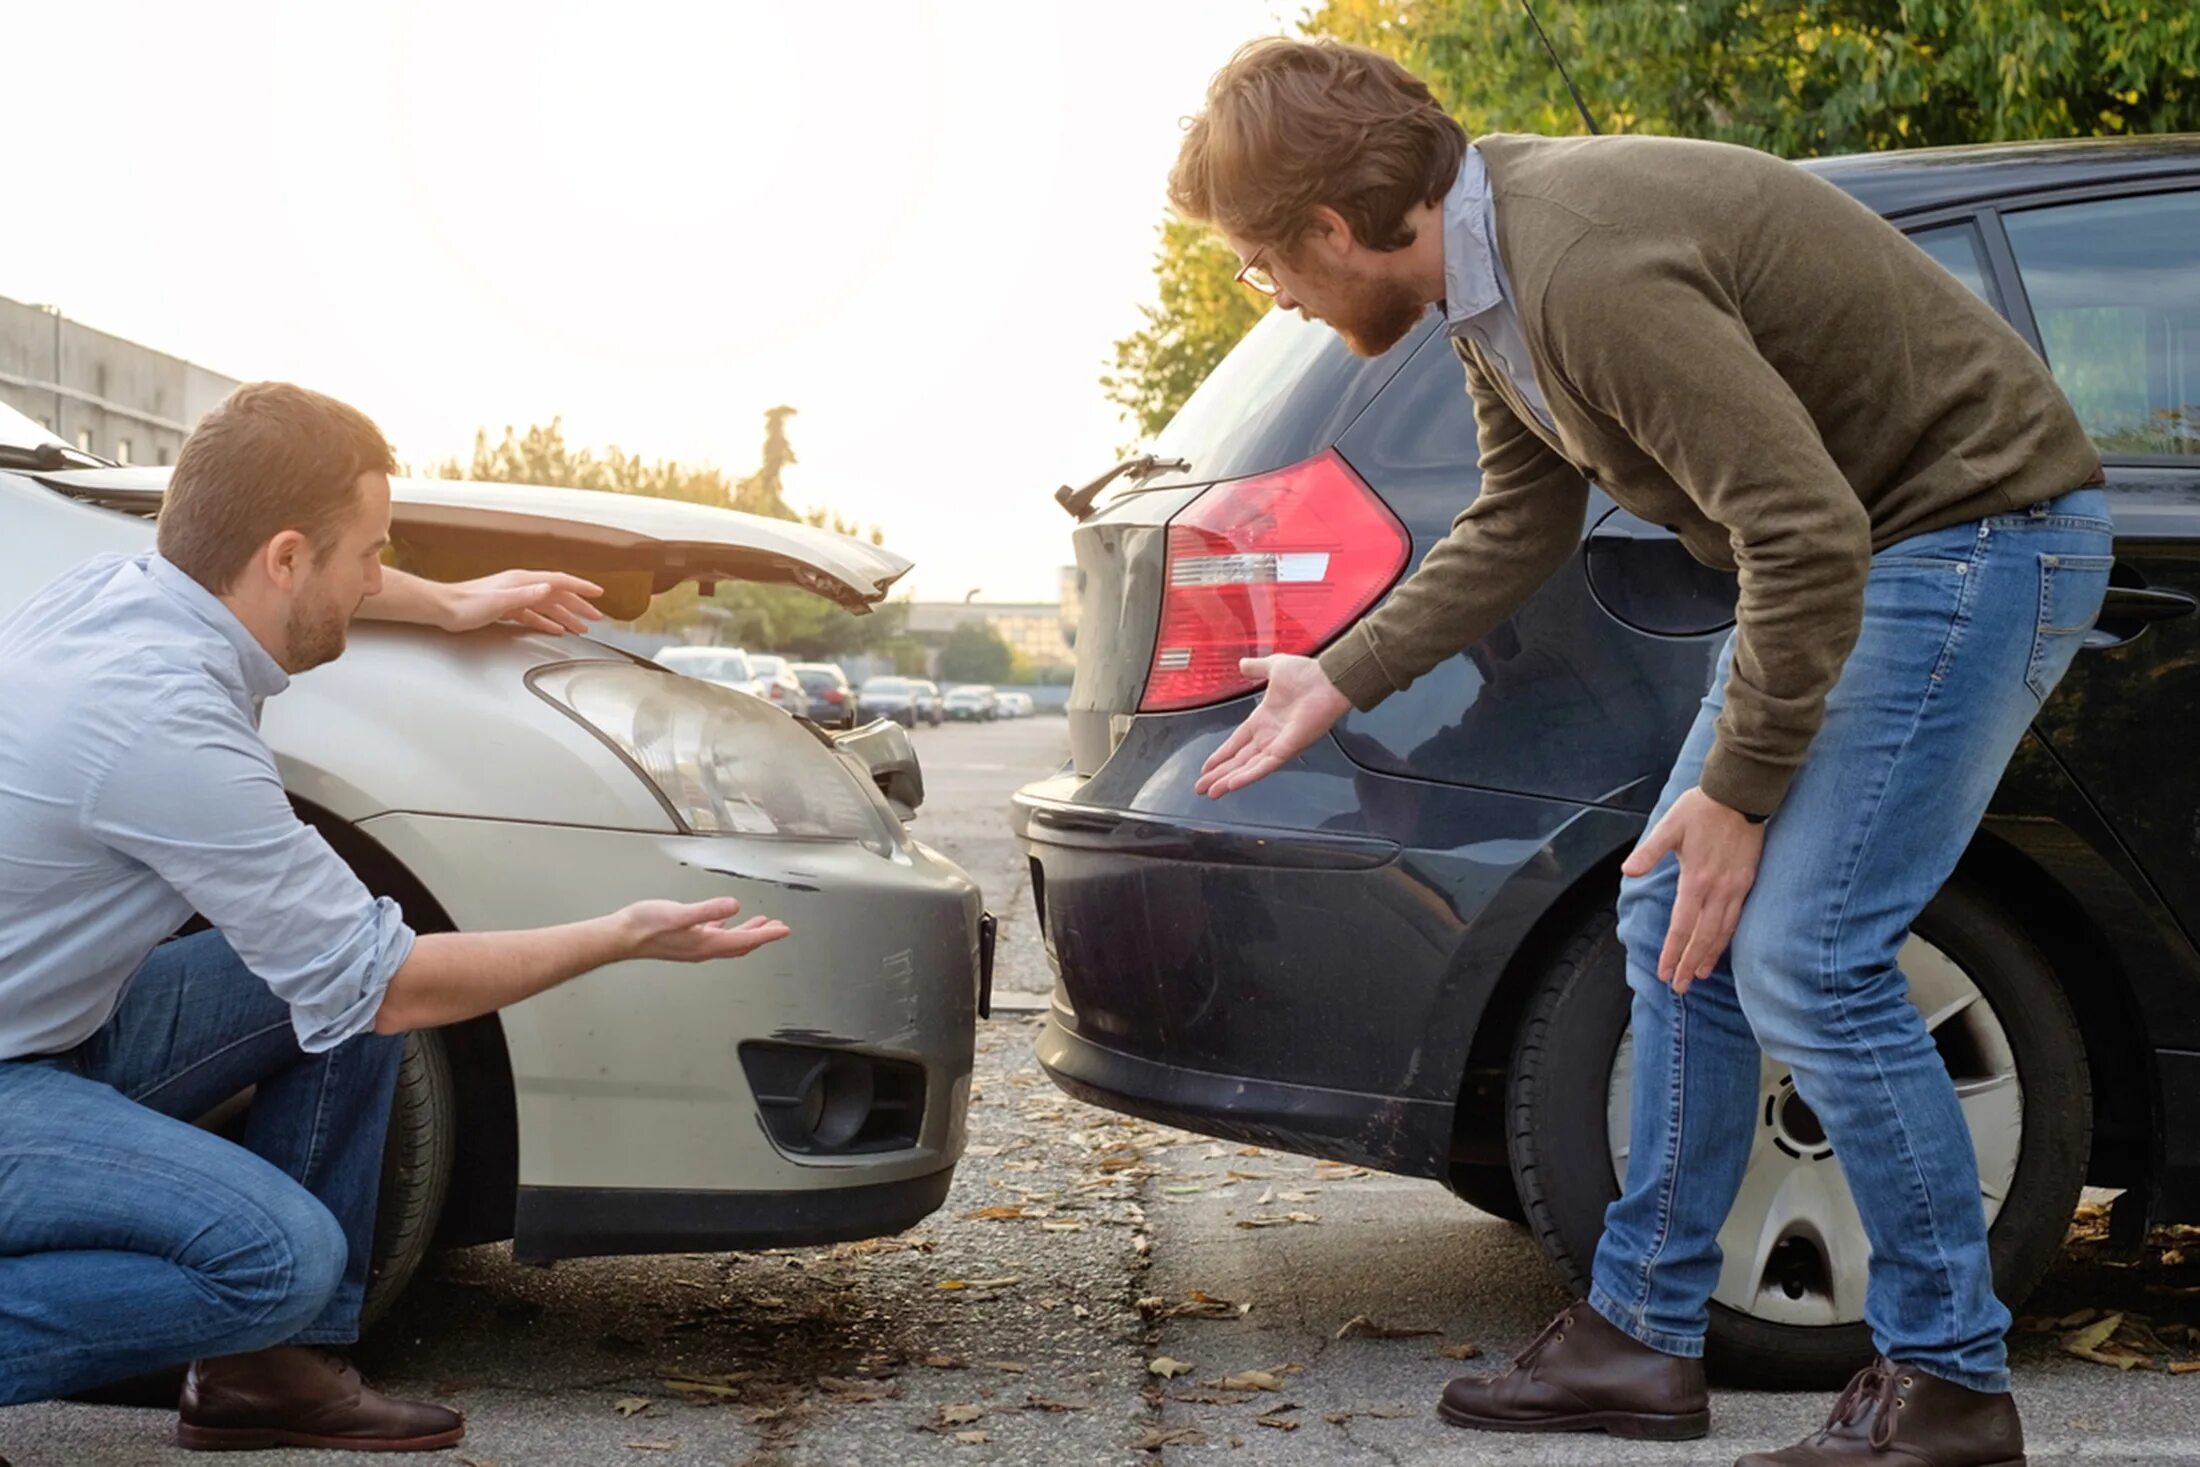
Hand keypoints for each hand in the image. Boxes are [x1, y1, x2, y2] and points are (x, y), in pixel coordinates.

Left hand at [439, 570, 605, 634]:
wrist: (442, 608)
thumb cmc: (465, 605)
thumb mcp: (498, 601)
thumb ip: (526, 595)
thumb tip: (549, 589)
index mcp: (522, 581)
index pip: (559, 581)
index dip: (581, 587)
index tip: (598, 593)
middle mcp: (521, 586)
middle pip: (558, 594)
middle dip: (579, 605)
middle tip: (596, 616)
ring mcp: (514, 596)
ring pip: (548, 606)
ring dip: (566, 616)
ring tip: (581, 627)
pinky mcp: (507, 608)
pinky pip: (534, 615)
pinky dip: (548, 621)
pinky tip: (555, 629)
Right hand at [619, 898, 790, 961]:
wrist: (621, 936)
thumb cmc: (645, 926)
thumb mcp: (680, 914)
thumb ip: (708, 910)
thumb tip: (734, 905)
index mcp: (706, 943)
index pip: (744, 940)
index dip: (767, 935)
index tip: (784, 930)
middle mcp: (703, 948)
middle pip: (741, 944)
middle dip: (762, 936)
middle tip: (779, 929)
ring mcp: (694, 945)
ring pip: (729, 940)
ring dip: (747, 932)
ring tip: (761, 924)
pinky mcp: (685, 939)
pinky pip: (713, 935)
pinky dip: (726, 928)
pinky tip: (724, 919)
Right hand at [1193, 654, 1351, 798]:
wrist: (1328, 679)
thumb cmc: (1308, 674)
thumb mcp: (1274, 668)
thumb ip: (1257, 668)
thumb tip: (1242, 664)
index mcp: (1263, 719)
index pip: (1236, 742)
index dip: (1221, 755)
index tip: (1207, 767)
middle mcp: (1268, 736)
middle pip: (1238, 760)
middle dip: (1218, 774)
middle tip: (1200, 788)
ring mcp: (1277, 744)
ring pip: (1247, 768)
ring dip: (1228, 781)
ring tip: (1211, 792)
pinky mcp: (1287, 749)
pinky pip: (1264, 766)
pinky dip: (1248, 776)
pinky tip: (1232, 784)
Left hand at [1620, 788, 1764, 994]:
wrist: (1742, 794)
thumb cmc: (1702, 808)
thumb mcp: (1669, 826)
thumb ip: (1649, 851)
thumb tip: (1627, 871)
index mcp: (1696, 879)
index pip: (1682, 926)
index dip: (1673, 952)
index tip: (1664, 972)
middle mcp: (1718, 890)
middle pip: (1703, 937)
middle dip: (1690, 964)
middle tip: (1679, 986)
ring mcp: (1736, 888)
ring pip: (1723, 932)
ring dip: (1710, 956)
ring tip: (1700, 976)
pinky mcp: (1748, 883)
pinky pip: (1737, 919)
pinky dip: (1727, 939)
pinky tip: (1721, 948)